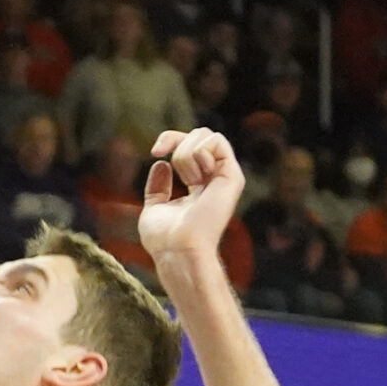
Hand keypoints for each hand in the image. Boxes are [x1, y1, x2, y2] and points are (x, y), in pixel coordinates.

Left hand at [139, 127, 244, 273]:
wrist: (177, 250)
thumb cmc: (165, 239)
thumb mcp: (155, 207)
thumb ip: (158, 187)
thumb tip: (161, 164)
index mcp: (200, 186)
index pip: (190, 147)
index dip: (171, 140)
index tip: (155, 152)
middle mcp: (215, 179)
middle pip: (200, 134)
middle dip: (176, 140)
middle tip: (165, 160)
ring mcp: (225, 177)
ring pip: (207, 135)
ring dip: (185, 154)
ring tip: (185, 180)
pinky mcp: (232, 176)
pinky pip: (217, 141)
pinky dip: (198, 153)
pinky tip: (196, 176)